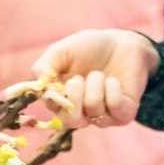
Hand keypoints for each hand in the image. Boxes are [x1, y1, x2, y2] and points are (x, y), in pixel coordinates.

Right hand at [31, 30, 158, 128]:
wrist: (121, 42)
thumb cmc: (89, 48)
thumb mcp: (61, 51)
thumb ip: (44, 66)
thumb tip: (39, 84)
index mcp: (62, 99)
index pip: (52, 108)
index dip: (54, 94)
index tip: (59, 77)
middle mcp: (81, 112)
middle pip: (71, 122)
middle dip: (75, 96)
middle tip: (78, 78)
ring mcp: (103, 115)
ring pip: (94, 109)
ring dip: (96, 84)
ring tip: (99, 74)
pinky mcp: (124, 114)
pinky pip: (116, 107)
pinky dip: (113, 89)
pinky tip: (114, 81)